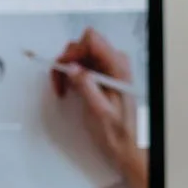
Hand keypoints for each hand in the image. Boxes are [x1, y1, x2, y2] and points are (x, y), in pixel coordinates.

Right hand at [51, 27, 147, 187]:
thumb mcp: (99, 112)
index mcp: (118, 68)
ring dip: (67, 69)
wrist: (128, 146)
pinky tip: (70, 90)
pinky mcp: (103, 75)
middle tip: (59, 84)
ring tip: (64, 89)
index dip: (73, 52)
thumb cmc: (118, 133)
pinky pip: (83, 65)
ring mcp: (109, 68)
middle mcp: (115, 63)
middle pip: (83, 45)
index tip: (63, 70)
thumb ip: (86, 87)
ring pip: (80, 54)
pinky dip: (72, 74)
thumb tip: (72, 68)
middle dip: (67, 61)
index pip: (91, 41)